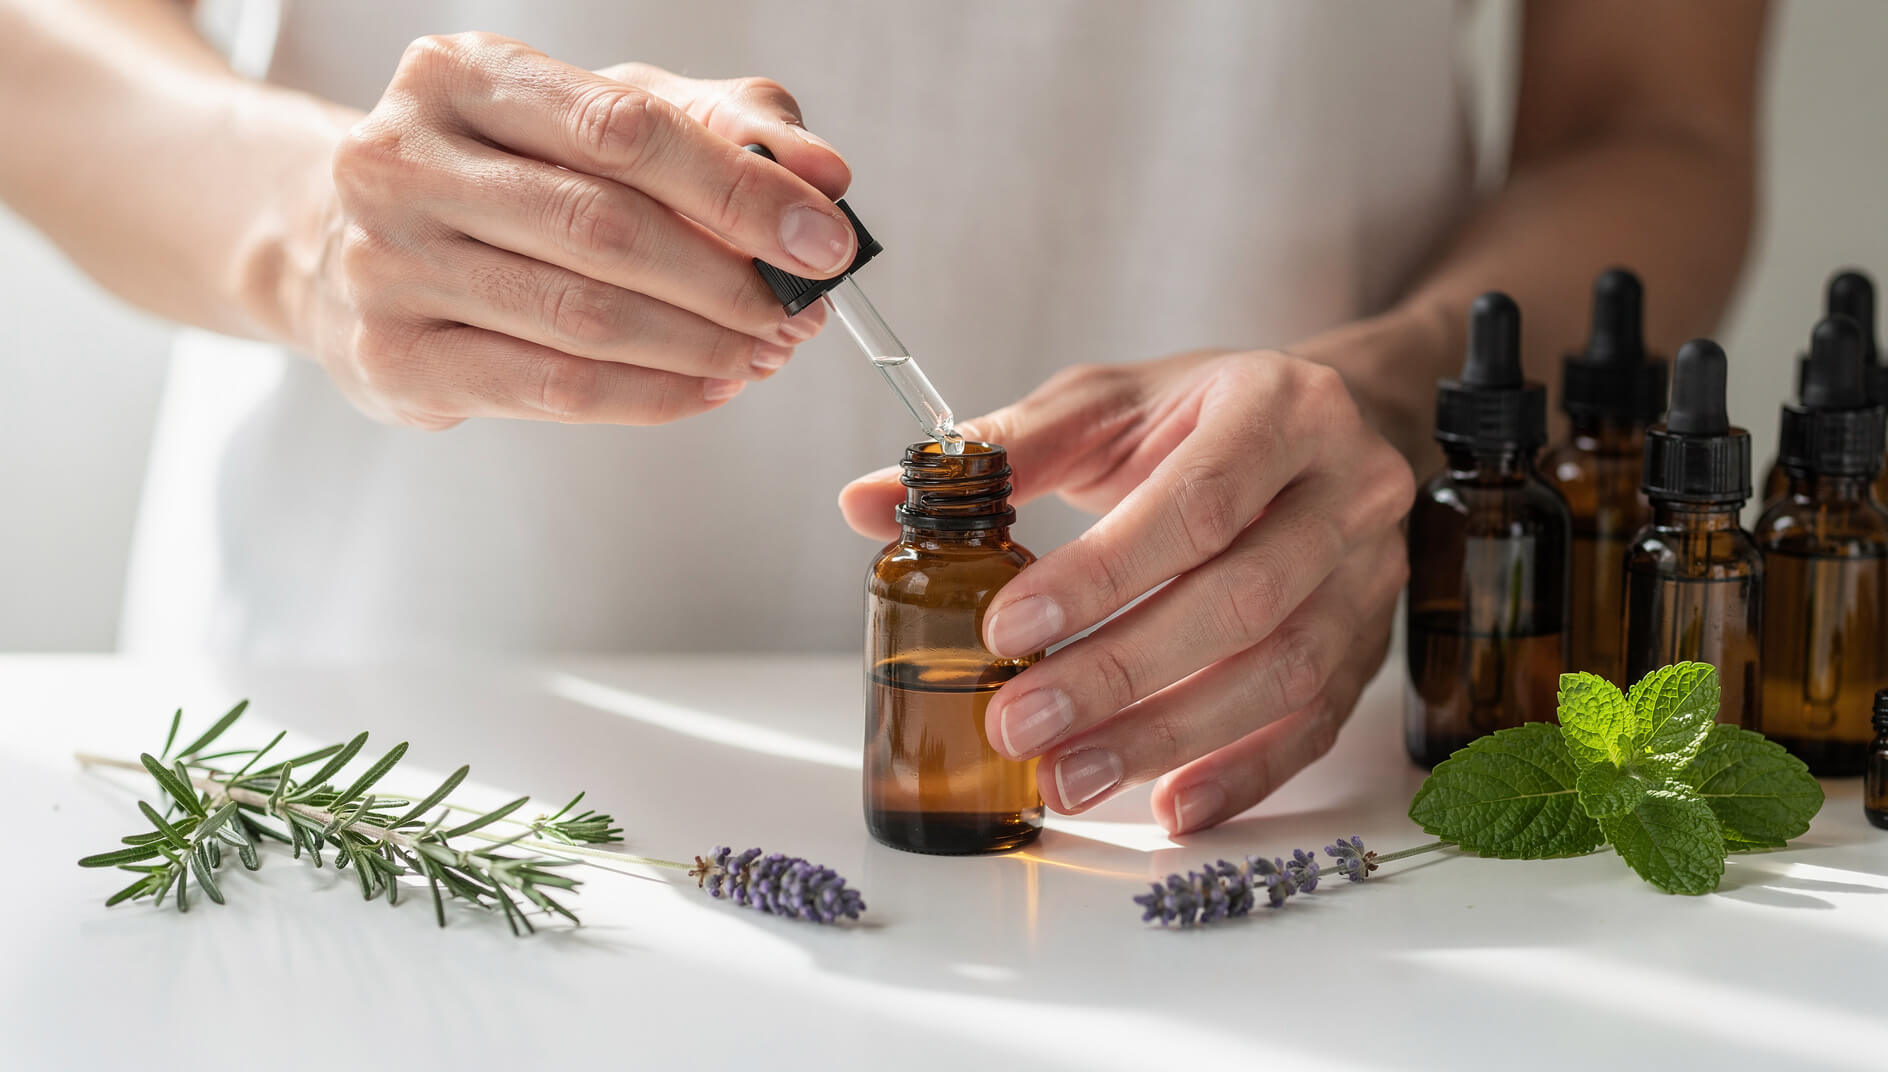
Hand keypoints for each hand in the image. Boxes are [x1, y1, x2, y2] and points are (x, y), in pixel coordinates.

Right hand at [306, 33, 854, 427]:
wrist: (355, 250)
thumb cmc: (503, 177)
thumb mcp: (604, 119)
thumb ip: (721, 128)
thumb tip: (824, 172)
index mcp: (461, 74)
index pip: (624, 128)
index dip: (740, 190)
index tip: (823, 240)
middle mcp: (402, 160)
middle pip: (605, 229)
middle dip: (728, 280)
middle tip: (797, 310)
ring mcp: (385, 263)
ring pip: (583, 317)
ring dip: (700, 345)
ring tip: (762, 351)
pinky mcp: (394, 357)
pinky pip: (553, 389)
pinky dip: (653, 395)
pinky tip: (707, 386)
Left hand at [840, 349, 1415, 832]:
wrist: (1319, 428)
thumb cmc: (1196, 414)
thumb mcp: (1104, 405)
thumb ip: (997, 452)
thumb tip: (870, 501)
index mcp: (1281, 408)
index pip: (1195, 503)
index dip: (1100, 575)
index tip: (1007, 631)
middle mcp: (1347, 490)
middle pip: (1245, 599)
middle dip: (1123, 672)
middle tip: (1021, 723)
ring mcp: (1370, 574)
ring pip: (1285, 674)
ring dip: (1171, 737)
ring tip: (1068, 778)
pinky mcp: (1370, 643)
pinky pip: (1315, 724)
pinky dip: (1243, 774)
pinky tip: (1169, 807)